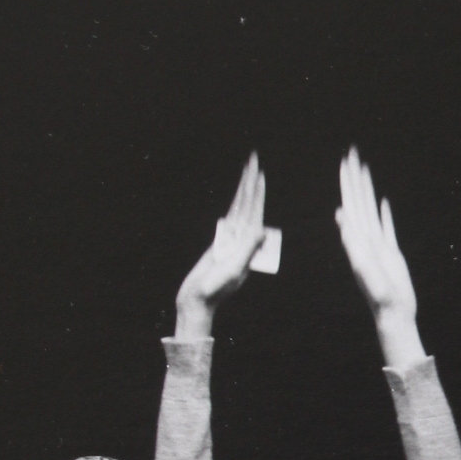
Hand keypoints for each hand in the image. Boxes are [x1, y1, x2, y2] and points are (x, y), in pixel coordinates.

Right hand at [175, 155, 267, 340]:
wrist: (198, 300)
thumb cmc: (215, 288)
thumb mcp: (233, 270)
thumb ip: (247, 252)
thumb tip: (262, 232)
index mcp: (248, 243)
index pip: (255, 212)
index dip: (257, 192)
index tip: (260, 174)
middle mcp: (243, 238)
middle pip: (249, 204)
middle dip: (252, 182)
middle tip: (254, 159)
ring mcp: (233, 238)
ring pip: (240, 207)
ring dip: (245, 188)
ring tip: (249, 169)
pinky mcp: (222, 241)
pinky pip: (230, 217)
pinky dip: (235, 203)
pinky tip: (241, 194)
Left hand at [336, 149, 416, 323]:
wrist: (393, 313)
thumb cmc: (379, 295)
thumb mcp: (363, 268)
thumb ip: (353, 244)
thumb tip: (341, 217)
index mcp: (357, 238)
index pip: (351, 203)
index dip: (348, 183)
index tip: (345, 162)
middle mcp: (365, 237)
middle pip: (359, 200)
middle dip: (355, 178)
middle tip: (352, 154)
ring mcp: (378, 243)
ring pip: (370, 209)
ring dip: (367, 189)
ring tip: (364, 170)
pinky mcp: (391, 251)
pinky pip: (386, 226)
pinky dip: (384, 213)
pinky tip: (382, 201)